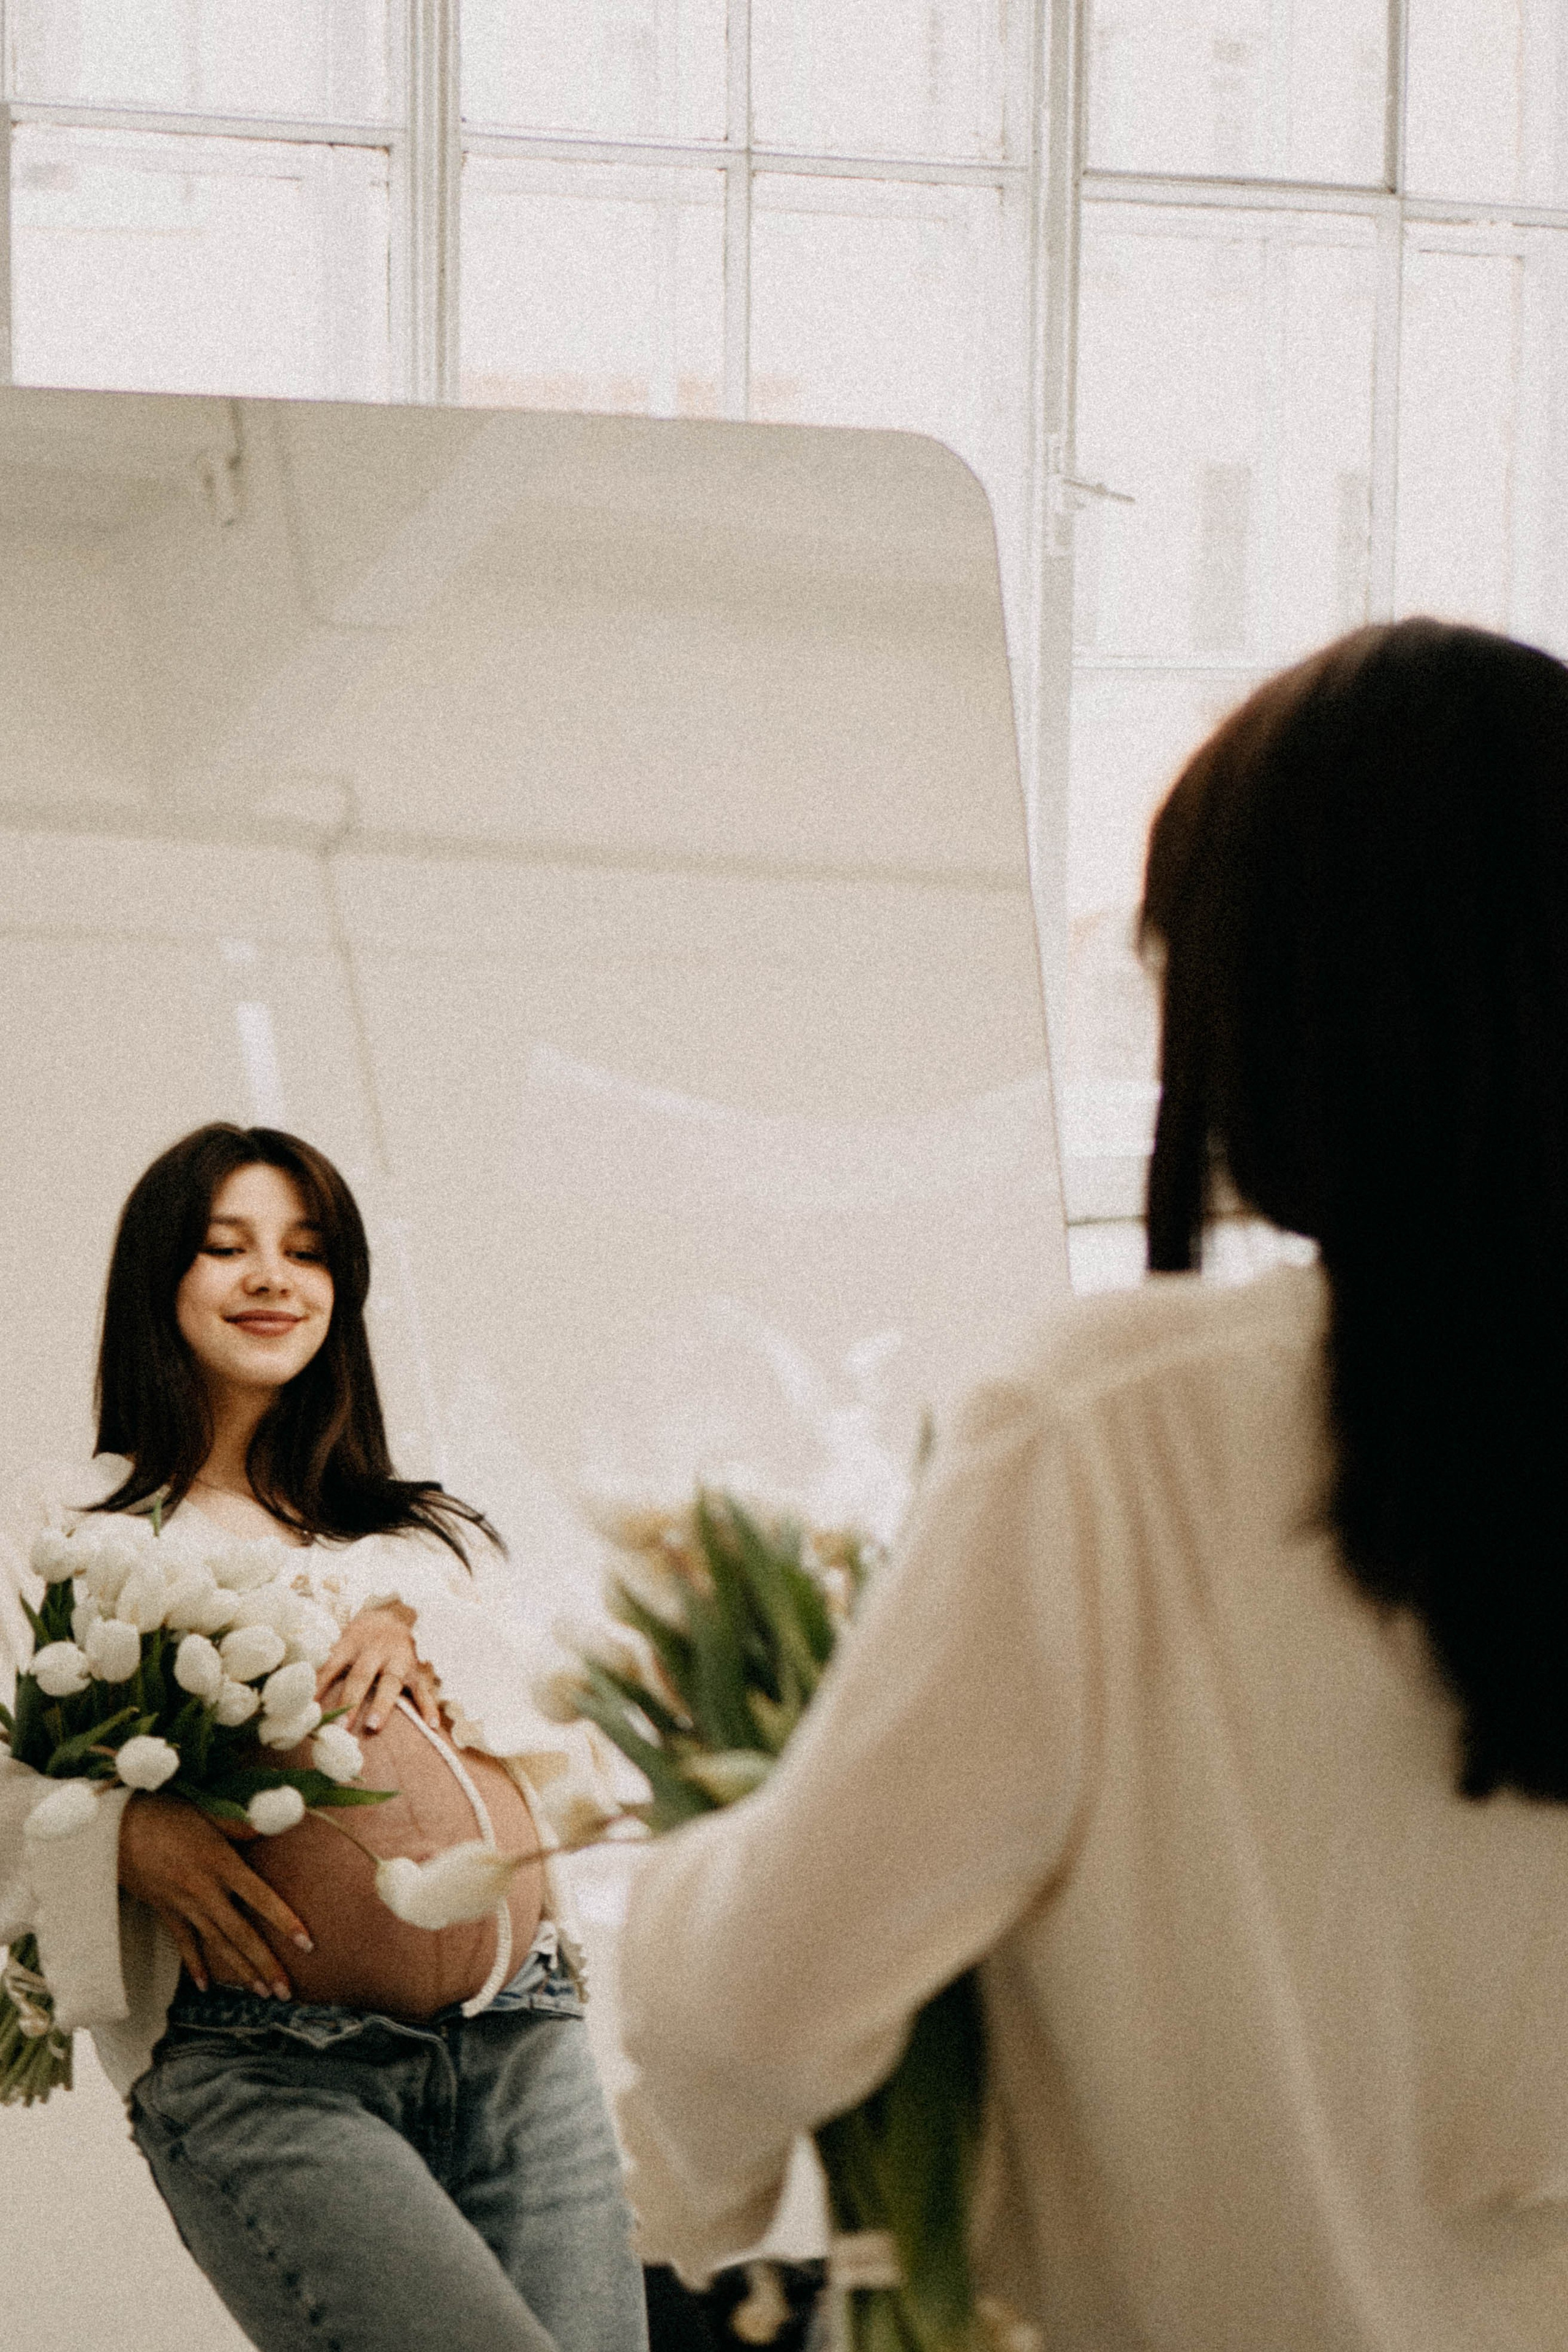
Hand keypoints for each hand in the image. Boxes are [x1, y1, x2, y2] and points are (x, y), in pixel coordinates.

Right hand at [118, 1791, 312, 1997]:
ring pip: (217, 1944)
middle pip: (240, 1934)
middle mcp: (204, 1891)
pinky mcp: (165, 1912)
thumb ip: (241, 1823)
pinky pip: (183, 1944)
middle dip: (265, 1964)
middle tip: (286, 1992)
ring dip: (240, 1971)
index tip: (307, 1942)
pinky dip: (194, 1965)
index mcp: (221, 1864)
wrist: (115, 1831)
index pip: (260, 1897)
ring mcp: (183, 1905)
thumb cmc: (166, 1814)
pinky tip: (205, 1986)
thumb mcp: (207, 1812)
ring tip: (262, 1993)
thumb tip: (273, 1822)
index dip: (284, 1920)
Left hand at [316, 1602, 441, 1735]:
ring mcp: (398, 1659)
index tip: (309, 1709)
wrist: (393, 1614)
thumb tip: (297, 1691)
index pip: (332, 1665)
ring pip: (391, 1682)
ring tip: (374, 1726)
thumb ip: (324, 1662)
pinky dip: (428, 1707)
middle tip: (341, 1725)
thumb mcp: (341, 1640)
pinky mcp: (416, 1669)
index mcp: (351, 1643)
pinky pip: (423, 1689)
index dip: (320, 1686)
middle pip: (362, 1675)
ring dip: (382, 1705)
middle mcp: (375, 1650)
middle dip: (351, 1700)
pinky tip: (431, 1725)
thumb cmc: (359, 1637)